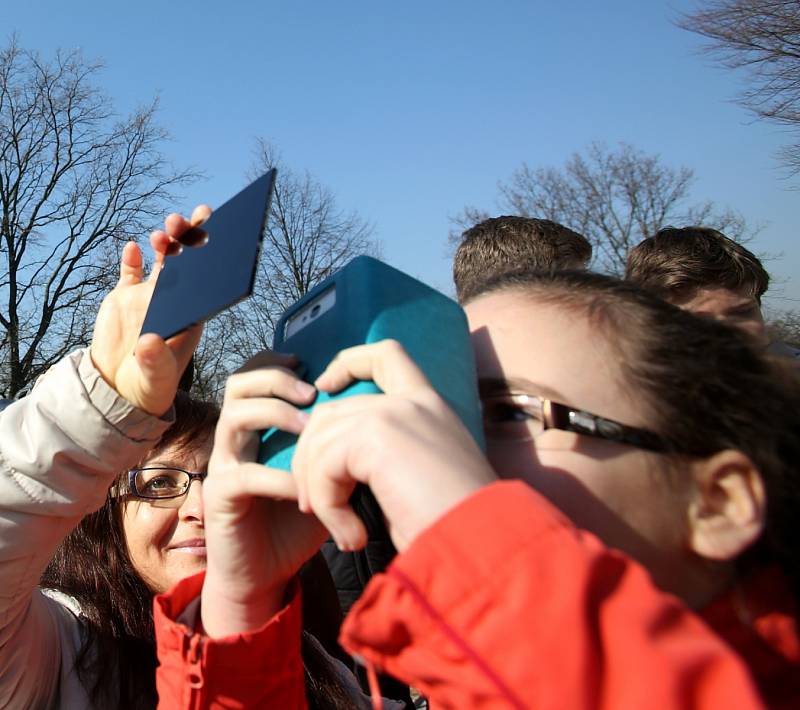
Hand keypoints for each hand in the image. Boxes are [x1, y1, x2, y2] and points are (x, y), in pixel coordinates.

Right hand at [89, 205, 210, 415]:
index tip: (223, 236)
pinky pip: (131, 270)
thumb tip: (149, 342)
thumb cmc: (150, 383)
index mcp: (193, 313)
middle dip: (191, 239)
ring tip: (164, 232)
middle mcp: (176, 298)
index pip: (210, 280)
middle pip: (189, 262)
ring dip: (166, 243)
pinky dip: (132, 258)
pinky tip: (133, 249)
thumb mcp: (155, 377)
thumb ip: (155, 361)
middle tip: (189, 221)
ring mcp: (150, 295)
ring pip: (163, 260)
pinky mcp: (126, 296)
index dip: (216, 259)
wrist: (118, 386)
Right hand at [200, 352, 327, 637]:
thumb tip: (376, 418)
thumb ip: (338, 448)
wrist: (266, 575)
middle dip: (276, 379)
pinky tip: (305, 487)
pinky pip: (245, 474)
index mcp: (257, 428)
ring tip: (308, 425)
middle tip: (312, 392)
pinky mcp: (221, 496)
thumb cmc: (298, 522)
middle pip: (238, 384)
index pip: (255, 375)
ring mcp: (224, 465)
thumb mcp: (324, 476)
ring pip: (233, 416)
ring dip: (274, 414)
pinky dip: (279, 476)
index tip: (311, 364)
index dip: (278, 362)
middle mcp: (236, 439)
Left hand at [292, 340, 496, 552]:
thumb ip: (382, 457)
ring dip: (317, 490)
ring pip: (321, 438)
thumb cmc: (455, 526)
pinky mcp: (377, 437)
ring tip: (342, 531)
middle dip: (309, 455)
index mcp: (430, 406)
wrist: (483, 543)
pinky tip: (353, 536)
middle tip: (314, 504)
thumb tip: (330, 464)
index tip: (325, 387)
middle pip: (332, 408)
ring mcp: (396, 414)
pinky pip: (324, 467)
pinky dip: (328, 506)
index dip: (347, 363)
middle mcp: (413, 401)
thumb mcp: (420, 478)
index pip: (386, 354)